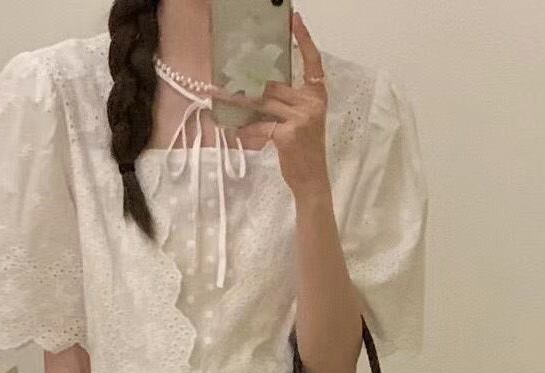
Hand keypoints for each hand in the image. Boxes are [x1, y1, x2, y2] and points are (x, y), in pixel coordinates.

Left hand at [207, 11, 329, 199]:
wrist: (312, 181)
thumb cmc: (304, 152)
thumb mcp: (300, 122)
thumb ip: (286, 103)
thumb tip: (258, 90)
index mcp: (317, 97)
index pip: (313, 62)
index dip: (304, 40)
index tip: (295, 19)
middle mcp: (311, 104)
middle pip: (275, 86)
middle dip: (253, 90)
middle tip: (229, 86)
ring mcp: (301, 119)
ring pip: (264, 104)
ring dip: (244, 109)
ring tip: (227, 106)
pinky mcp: (287, 134)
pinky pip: (260, 126)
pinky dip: (247, 132)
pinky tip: (238, 134)